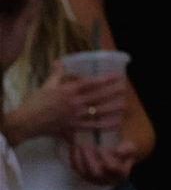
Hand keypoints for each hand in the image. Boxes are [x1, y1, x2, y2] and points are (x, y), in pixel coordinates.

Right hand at [4, 63, 123, 142]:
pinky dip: (105, 125)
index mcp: (68, 91)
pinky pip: (93, 127)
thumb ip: (57, 74)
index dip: (105, 80)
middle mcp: (74, 103)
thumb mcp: (46, 86)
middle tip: (125, 89)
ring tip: (125, 105)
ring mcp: (75, 116)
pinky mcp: (74, 128)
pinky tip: (116, 123)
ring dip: (113, 109)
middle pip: (98, 97)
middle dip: (113, 93)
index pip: (90, 84)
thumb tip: (59, 61)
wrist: (26, 122)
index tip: (117, 77)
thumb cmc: (35, 103)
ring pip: (98, 112)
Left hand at [68, 140, 136, 186]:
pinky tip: (73, 151)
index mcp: (122, 173)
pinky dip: (75, 161)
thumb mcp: (130, 148)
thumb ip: (126, 149)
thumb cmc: (125, 152)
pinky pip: (79, 172)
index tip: (100, 147)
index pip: (112, 167)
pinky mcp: (88, 179)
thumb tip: (118, 151)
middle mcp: (109, 180)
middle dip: (89, 159)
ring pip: (85, 174)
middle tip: (85, 146)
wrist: (118, 160)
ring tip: (78, 146)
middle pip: (96, 172)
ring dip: (79, 160)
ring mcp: (97, 181)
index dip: (105, 158)